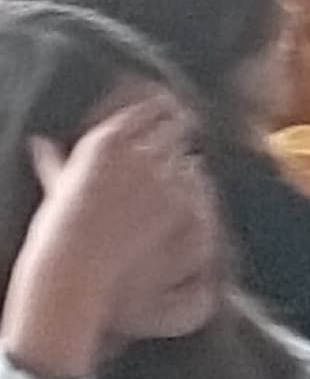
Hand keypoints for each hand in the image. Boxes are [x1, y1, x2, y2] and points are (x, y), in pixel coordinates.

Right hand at [3, 97, 212, 378]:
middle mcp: (140, 153)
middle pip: (177, 129)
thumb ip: (55, 163)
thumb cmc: (58, 233)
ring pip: (191, 161)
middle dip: (179, 136)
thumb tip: (40, 143)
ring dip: (187, 170)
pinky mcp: (183, 206)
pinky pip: (201, 191)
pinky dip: (196, 196)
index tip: (170, 115)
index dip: (163, 111)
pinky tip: (189, 205)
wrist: (74, 270)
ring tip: (176, 185)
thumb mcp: (56, 188)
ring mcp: (165, 179)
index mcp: (108, 141)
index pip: (150, 108)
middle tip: (181, 144)